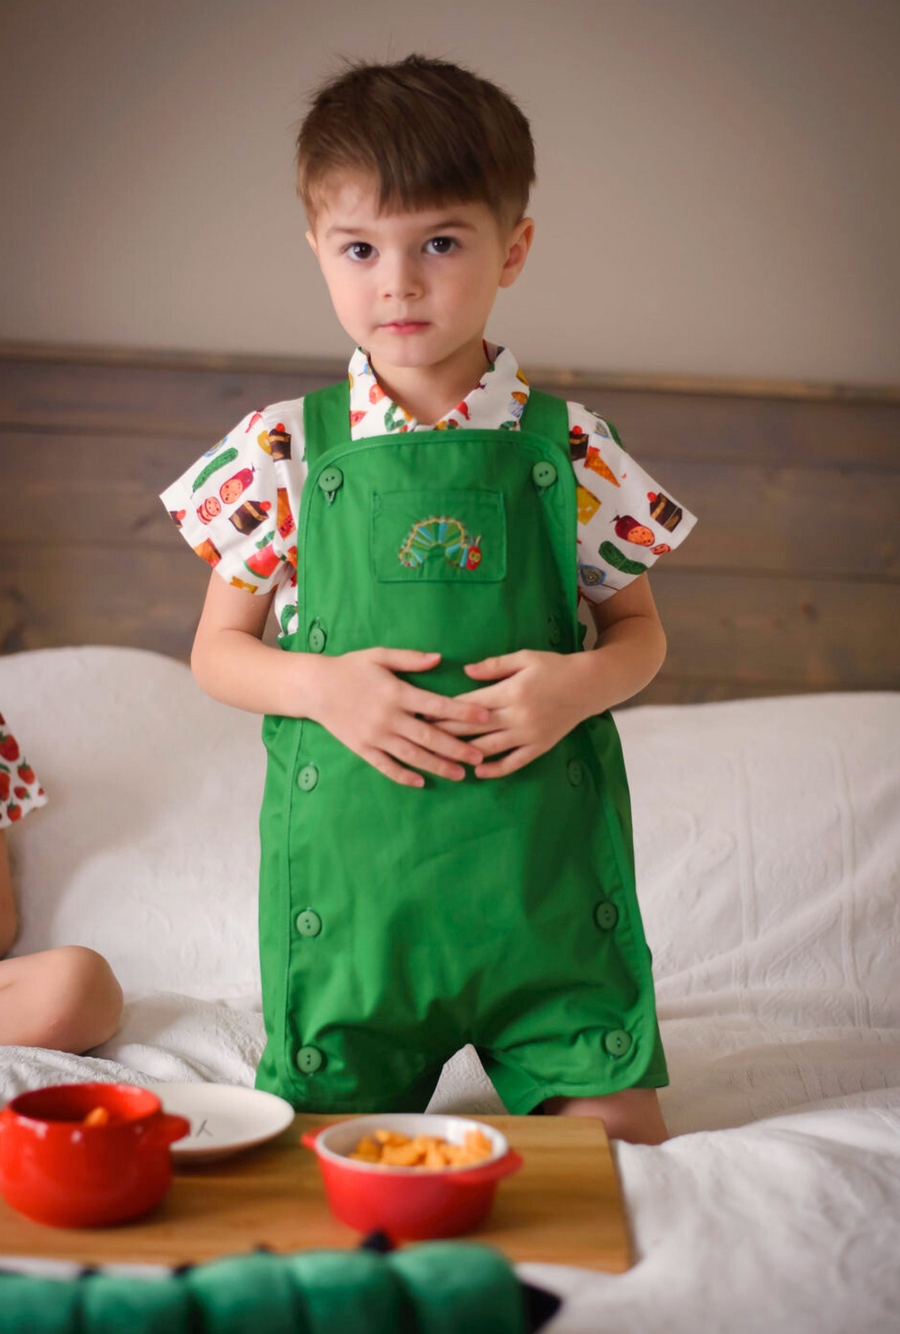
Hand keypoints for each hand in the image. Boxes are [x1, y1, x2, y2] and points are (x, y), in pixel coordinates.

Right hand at [306, 648, 491, 788]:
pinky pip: (386, 766)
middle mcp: (389, 717)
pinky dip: (403, 776)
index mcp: (397, 693)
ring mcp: (375, 736)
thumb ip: (410, 658)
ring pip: (412, 755)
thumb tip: (439, 658)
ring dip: (437, 766)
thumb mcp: (380, 655)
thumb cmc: (350, 668)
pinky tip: (421, 782)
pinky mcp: (362, 748)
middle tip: (479, 757)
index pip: (437, 705)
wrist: (314, 687)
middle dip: (456, 748)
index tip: (485, 717)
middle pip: (429, 736)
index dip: (463, 712)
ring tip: (460, 774)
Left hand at [422, 650, 586, 778]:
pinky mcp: (539, 747)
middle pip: (474, 728)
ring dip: (463, 754)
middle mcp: (518, 716)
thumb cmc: (554, 667)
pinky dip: (495, 768)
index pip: (470, 704)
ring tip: (441, 758)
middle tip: (421, 737)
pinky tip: (477, 771)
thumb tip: (465, 672)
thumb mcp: (524, 657)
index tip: (423, 713)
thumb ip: (494, 666)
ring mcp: (529, 734)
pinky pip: (514, 762)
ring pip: (490, 748)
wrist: (589, 685)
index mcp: (511, 692)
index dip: (445, 710)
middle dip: (445, 732)